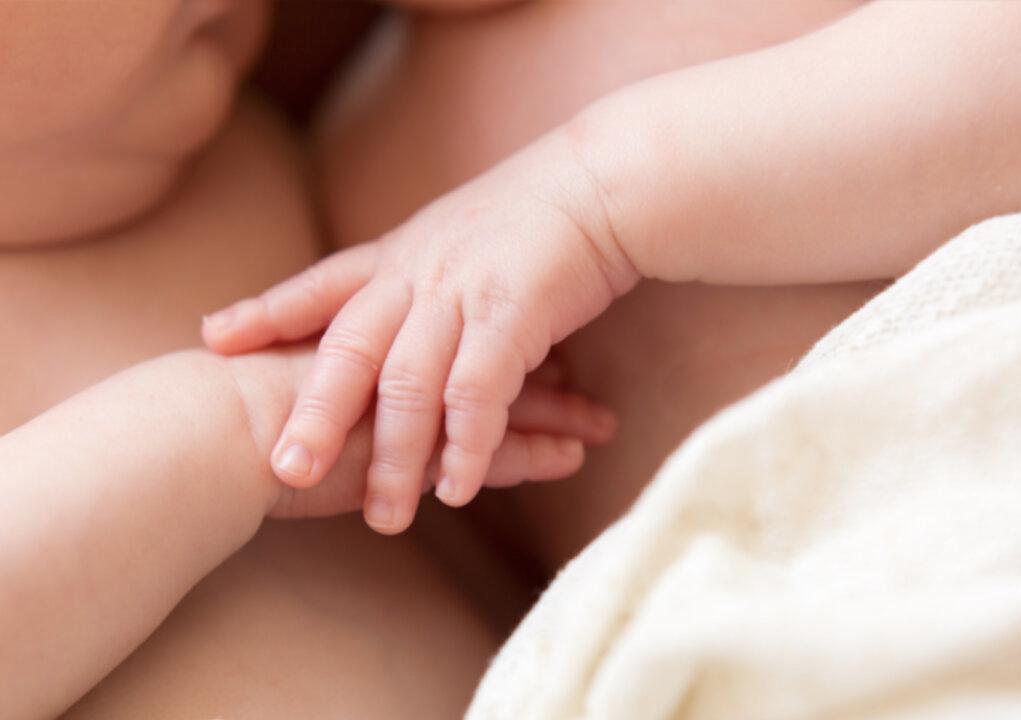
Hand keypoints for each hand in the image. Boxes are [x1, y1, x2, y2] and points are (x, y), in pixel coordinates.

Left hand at [205, 131, 637, 532]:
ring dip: (396, 456)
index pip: (320, 286)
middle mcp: (417, 274)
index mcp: (399, 256)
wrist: (602, 185)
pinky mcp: (513, 315)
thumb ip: (414, 274)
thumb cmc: (533, 219)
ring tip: (385, 517)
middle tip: (286, 472)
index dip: (267, 313)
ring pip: (409, 385)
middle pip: (350, 350)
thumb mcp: (453, 236)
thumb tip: (390, 309)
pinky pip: (478, 392)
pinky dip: (466, 445)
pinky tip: (458, 489)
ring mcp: (462, 295)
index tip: (216, 340)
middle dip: (316, 414)